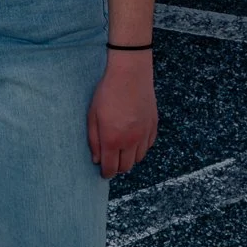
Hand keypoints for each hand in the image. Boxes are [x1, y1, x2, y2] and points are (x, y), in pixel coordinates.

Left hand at [86, 50, 156, 177]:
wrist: (130, 73)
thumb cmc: (107, 92)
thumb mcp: (93, 116)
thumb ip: (93, 140)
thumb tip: (96, 159)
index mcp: (112, 139)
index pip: (111, 168)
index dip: (106, 173)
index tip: (103, 172)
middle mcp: (130, 141)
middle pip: (126, 167)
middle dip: (117, 168)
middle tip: (111, 161)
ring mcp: (144, 133)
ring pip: (138, 158)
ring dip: (129, 158)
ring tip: (122, 149)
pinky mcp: (153, 125)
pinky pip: (148, 145)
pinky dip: (140, 147)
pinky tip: (133, 139)